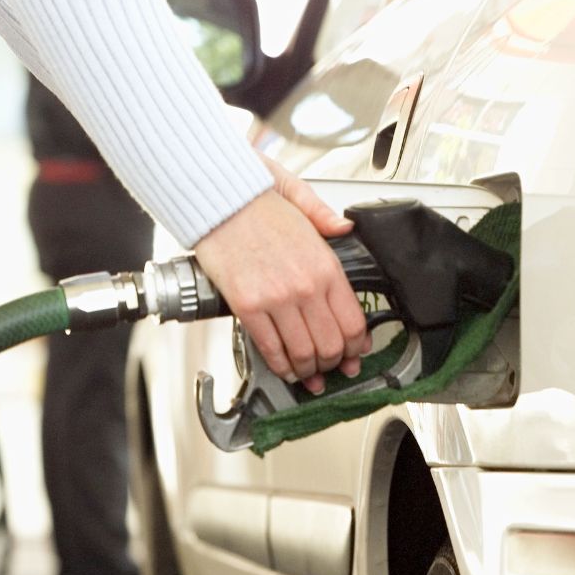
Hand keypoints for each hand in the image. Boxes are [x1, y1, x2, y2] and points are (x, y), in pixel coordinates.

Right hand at [193, 158, 370, 394]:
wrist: (218, 199)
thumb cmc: (253, 199)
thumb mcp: (300, 198)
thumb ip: (326, 218)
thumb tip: (344, 228)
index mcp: (325, 263)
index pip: (352, 321)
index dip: (355, 347)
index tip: (353, 354)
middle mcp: (305, 285)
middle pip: (331, 344)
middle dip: (333, 364)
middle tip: (329, 370)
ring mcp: (277, 298)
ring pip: (303, 352)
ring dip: (307, 371)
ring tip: (307, 375)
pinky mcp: (248, 306)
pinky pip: (270, 347)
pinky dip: (280, 365)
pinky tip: (284, 369)